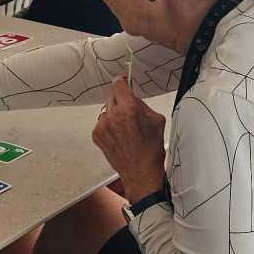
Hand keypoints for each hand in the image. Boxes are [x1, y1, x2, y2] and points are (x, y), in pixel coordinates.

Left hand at [92, 77, 166, 200]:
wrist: (140, 172)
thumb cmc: (150, 149)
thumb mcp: (156, 120)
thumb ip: (142, 104)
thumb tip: (132, 97)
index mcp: (128, 109)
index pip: (118, 84)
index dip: (122, 81)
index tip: (124, 81)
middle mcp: (112, 116)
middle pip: (111, 95)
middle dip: (120, 99)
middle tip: (129, 110)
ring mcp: (102, 126)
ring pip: (107, 109)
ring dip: (114, 113)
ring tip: (126, 128)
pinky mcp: (97, 135)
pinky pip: (102, 122)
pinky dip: (109, 125)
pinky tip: (120, 136)